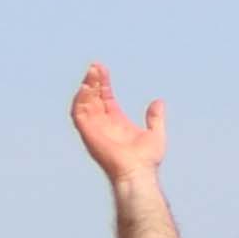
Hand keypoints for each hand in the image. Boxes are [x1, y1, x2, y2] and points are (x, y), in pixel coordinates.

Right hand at [66, 65, 166, 182]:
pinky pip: (78, 113)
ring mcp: (94, 127)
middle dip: (93, 81)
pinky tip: (85, 88)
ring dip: (86, 88)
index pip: (106, 96)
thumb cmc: (146, 159)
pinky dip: (80, 101)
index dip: (103, 82)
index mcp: (116, 120)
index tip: (102, 68)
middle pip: (94, 97)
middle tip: (95, 66)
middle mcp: (103, 122)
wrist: (138, 171)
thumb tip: (159, 102)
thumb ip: (155, 118)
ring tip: (91, 74)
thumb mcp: (154, 133)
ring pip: (84, 102)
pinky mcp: (87, 132)